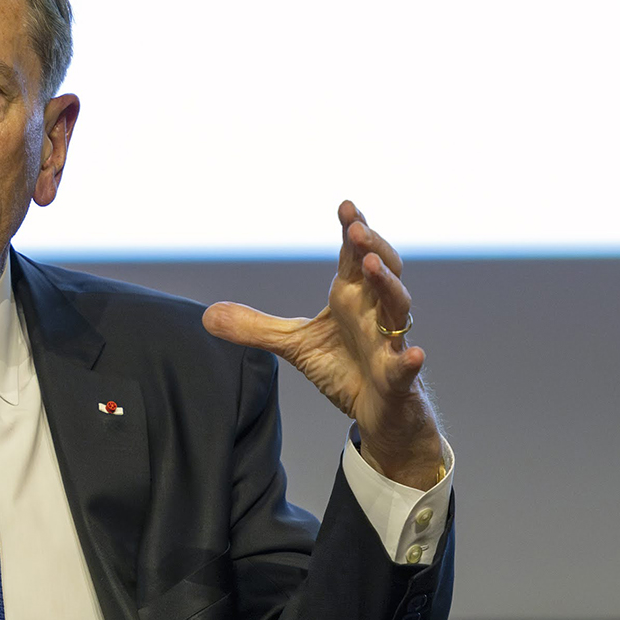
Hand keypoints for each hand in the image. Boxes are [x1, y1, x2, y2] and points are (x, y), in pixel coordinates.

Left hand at [201, 201, 441, 488]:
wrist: (376, 412)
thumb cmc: (345, 368)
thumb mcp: (295, 345)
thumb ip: (256, 328)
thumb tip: (207, 315)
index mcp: (352, 298)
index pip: (354, 256)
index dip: (353, 230)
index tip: (345, 206)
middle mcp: (375, 312)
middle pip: (381, 270)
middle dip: (371, 246)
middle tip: (355, 228)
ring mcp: (389, 343)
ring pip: (397, 306)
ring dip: (387, 284)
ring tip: (371, 265)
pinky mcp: (397, 378)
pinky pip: (404, 367)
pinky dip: (408, 359)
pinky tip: (412, 352)